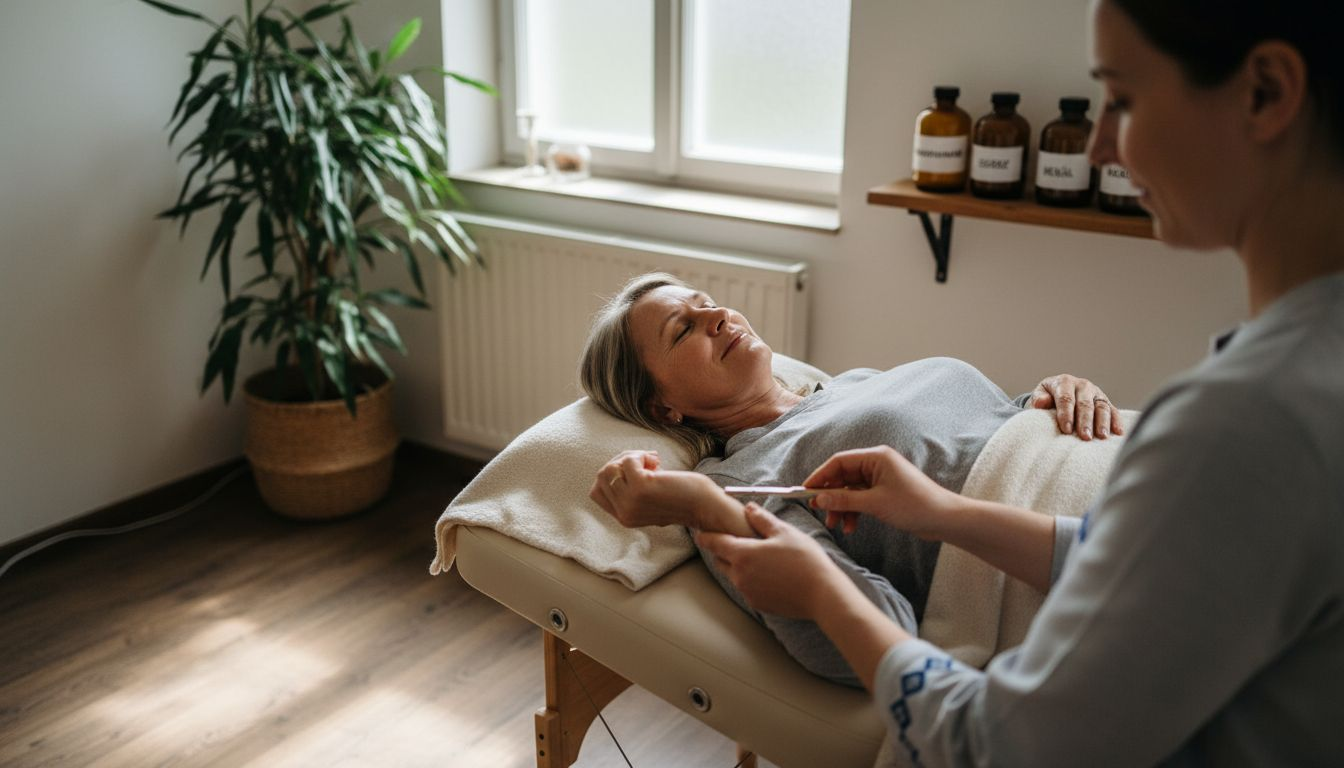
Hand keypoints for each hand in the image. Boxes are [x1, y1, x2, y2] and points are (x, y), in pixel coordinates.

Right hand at [589, 450, 725, 528]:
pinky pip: (627, 461)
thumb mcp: (650, 499)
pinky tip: (657, 462)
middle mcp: (624, 514)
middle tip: (646, 462)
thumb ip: (630, 490)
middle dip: (621, 461)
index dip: (613, 475)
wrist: (707, 506)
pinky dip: (640, 455)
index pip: (597, 491)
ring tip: (652, 462)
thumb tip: (616, 464)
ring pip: (610, 468)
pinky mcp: (641, 488)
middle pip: (602, 476)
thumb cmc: (683, 496)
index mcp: (624, 518)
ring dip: (630, 457)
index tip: (636, 471)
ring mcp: (631, 502)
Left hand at [695, 504, 843, 618]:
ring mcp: (748, 592)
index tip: (700, 532)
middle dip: (722, 551)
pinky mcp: (758, 604)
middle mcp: (740, 575)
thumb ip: (762, 519)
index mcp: (743, 554)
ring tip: (755, 557)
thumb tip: (748, 507)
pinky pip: (747, 588)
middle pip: (721, 561)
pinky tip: (768, 574)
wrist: (822, 595)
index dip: (706, 536)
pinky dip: (751, 580)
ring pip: (734, 576)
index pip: (714, 543)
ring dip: (738, 566)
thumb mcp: (784, 532)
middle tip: (730, 541)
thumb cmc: (805, 560)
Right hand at [801, 446, 954, 537]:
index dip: (820, 476)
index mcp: (876, 457)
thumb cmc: (915, 506)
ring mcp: (880, 479)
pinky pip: (860, 499)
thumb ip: (845, 499)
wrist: (944, 519)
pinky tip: (851, 527)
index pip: (839, 462)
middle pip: (842, 477)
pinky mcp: (883, 493)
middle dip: (830, 496)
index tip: (806, 491)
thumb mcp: (875, 503)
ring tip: (835, 525)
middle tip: (820, 512)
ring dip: (841, 507)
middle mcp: (876, 464)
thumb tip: (819, 498)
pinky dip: (853, 512)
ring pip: (849, 490)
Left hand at [1031, 374, 1123, 439]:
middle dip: (1085, 421)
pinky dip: (1116, 421)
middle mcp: (1082, 385)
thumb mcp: (1039, 396)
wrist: (1056, 395)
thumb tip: (1041, 402)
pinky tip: (1119, 433)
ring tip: (1102, 437)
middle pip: (1085, 404)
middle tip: (1085, 436)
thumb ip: (1039, 399)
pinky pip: (1113, 410)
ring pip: (1101, 407)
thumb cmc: (1046, 399)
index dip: (1066, 414)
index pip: (1066, 399)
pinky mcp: (1105, 401)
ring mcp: (1095, 393)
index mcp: (1064, 382)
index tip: (1066, 430)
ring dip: (1103, 422)